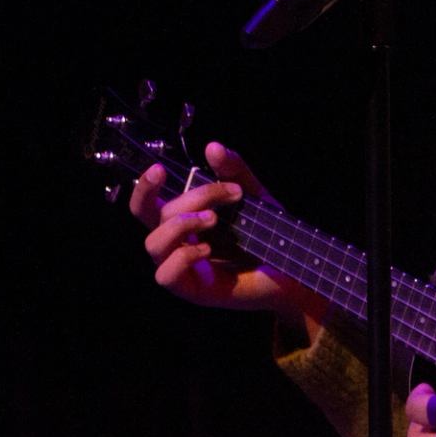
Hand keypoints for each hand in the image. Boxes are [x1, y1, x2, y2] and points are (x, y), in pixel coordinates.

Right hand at [128, 141, 304, 314]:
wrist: (291, 270)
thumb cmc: (267, 234)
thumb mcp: (253, 195)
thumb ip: (233, 170)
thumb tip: (212, 146)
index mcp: (184, 221)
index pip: (147, 205)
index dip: (144, 187)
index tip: (160, 169)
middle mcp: (176, 244)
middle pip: (156, 216)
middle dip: (190, 198)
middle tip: (228, 195)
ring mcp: (182, 268)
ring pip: (153, 244)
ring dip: (181, 225)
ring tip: (215, 220)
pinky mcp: (192, 290)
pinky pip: (166, 275)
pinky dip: (183, 257)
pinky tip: (208, 250)